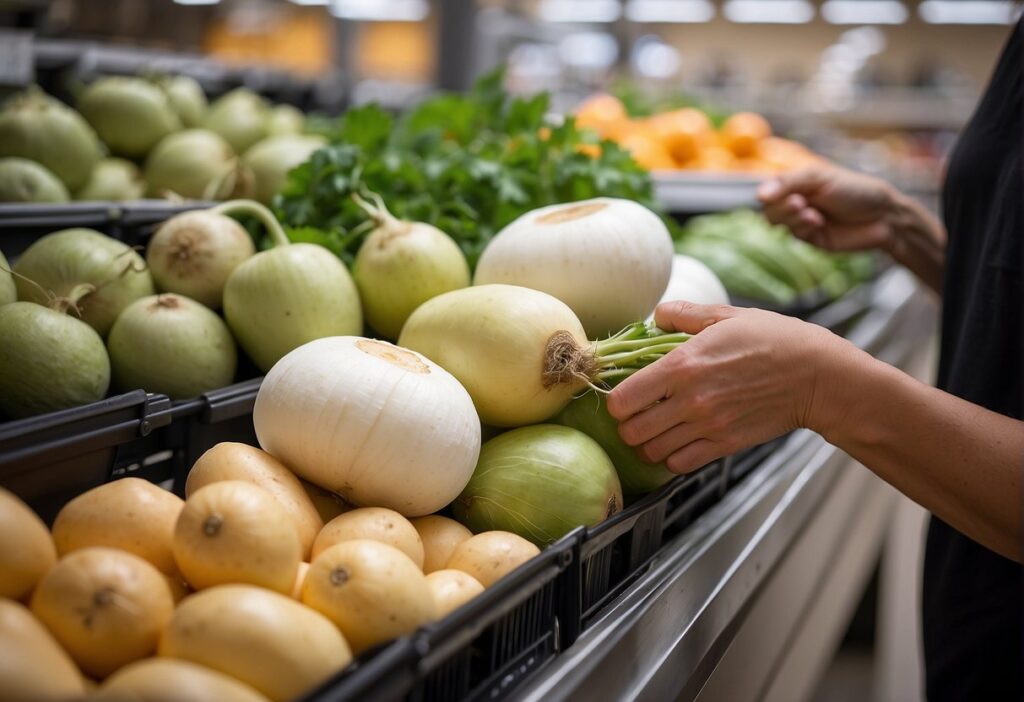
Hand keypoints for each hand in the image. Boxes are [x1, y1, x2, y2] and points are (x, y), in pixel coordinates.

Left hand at [606, 300, 853, 473]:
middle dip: (627, 425)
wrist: (817, 376)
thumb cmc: (774, 340)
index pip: (624, 398)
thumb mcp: (726, 316)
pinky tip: (677, 442)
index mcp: (683, 364)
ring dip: (647, 443)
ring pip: (652, 451)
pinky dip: (671, 458)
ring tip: (655, 430)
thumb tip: (657, 314)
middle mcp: (690, 400)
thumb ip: (684, 315)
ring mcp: (707, 426)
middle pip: (631, 431)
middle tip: (636, 415)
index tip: (624, 395)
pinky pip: (680, 464)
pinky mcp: (725, 444)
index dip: (616, 400)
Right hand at [757, 165, 898, 253]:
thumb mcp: (820, 177)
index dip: (768, 194)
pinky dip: (803, 228)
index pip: (768, 191)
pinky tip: (818, 222)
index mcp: (798, 184)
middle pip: (768, 210)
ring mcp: (803, 222)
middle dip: (781, 208)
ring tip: (813, 214)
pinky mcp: (811, 239)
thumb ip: (789, 183)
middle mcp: (796, 202)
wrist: (883, 215)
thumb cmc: (855, 189)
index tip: (770, 195)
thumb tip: (758, 195)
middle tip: (799, 202)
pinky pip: (794, 235)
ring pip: (778, 224)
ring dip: (792, 218)